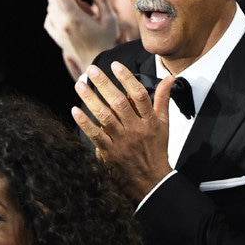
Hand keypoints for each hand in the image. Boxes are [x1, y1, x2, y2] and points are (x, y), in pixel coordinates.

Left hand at [45, 0, 119, 79]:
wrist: (96, 63)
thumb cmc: (106, 41)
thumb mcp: (109, 18)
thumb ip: (100, 0)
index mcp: (75, 19)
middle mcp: (63, 25)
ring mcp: (58, 32)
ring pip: (50, 9)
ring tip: (73, 0)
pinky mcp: (57, 38)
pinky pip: (49, 20)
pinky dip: (52, 12)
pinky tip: (63, 11)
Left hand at [72, 62, 173, 199]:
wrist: (150, 179)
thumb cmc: (156, 149)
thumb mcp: (164, 123)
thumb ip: (163, 99)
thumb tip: (169, 78)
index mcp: (149, 120)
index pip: (138, 94)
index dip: (127, 78)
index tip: (115, 65)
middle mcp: (135, 128)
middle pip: (118, 102)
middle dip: (104, 84)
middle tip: (92, 70)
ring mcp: (121, 140)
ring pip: (104, 116)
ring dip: (90, 99)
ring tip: (80, 85)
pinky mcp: (109, 152)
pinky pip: (95, 135)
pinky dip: (85, 123)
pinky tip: (75, 110)